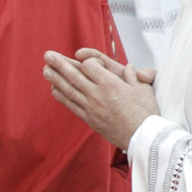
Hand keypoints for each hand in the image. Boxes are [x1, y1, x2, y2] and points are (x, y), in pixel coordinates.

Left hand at [43, 48, 158, 149]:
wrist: (142, 136)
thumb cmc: (145, 112)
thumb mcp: (143, 88)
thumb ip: (133, 75)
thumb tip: (129, 66)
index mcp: (111, 84)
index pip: (90, 66)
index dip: (87, 60)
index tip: (87, 59)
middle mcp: (98, 95)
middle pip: (74, 76)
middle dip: (59, 64)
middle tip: (47, 55)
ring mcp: (91, 108)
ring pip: (69, 90)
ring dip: (56, 79)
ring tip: (45, 69)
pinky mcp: (89, 119)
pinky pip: (71, 105)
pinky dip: (61, 96)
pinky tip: (54, 89)